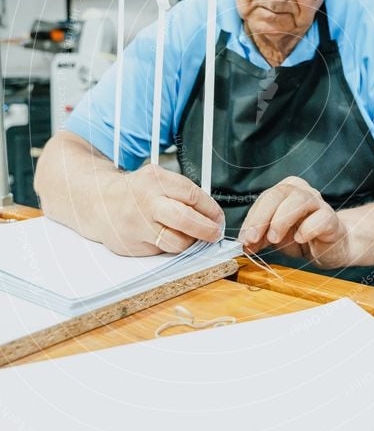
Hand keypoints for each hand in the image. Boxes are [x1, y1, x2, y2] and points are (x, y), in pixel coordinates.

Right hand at [100, 164, 224, 255]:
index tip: (218, 217)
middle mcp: (146, 202)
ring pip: (177, 242)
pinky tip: (164, 237)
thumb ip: (182, 192)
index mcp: (155, 180)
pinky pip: (161, 251)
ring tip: (191, 236)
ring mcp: (137, 226)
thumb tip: (211, 214)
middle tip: (215, 233)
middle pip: (186, 220)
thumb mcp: (157, 178)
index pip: (192, 195)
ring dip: (190, 242)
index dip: (211, 209)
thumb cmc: (135, 191)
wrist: (98, 202)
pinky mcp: (132, 246)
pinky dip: (169, 247)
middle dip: (207, 229)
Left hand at [238, 176, 349, 268]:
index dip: (251, 219)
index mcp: (285, 190)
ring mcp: (319, 203)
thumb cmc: (301, 237)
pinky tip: (300, 239)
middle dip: (262, 217)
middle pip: (278, 194)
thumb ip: (260, 237)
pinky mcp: (331, 218)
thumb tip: (244, 243)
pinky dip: (308, 228)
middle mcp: (302, 191)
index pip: (264, 199)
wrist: (330, 248)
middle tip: (253, 238)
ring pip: (299, 200)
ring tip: (274, 239)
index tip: (244, 239)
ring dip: (282, 220)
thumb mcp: (275, 237)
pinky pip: (320, 218)